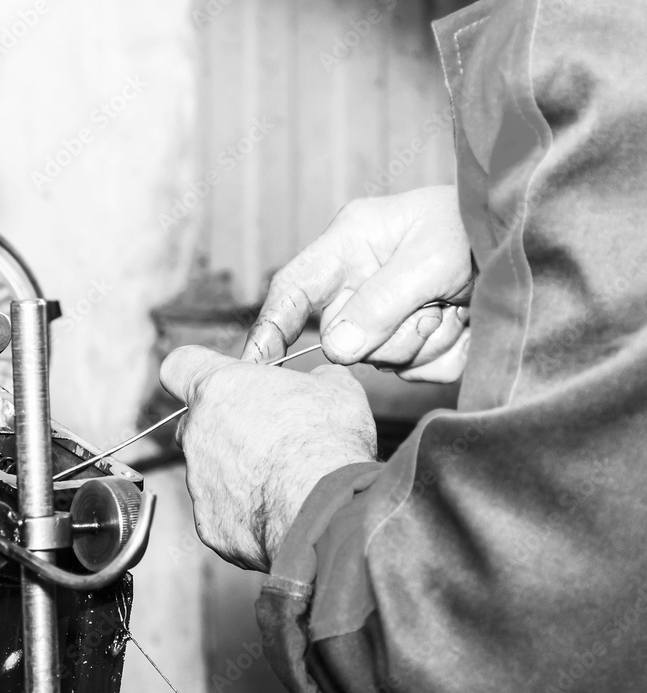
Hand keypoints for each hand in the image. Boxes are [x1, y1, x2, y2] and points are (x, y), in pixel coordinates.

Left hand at [159, 346, 375, 571]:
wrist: (327, 509)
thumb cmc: (328, 442)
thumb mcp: (336, 389)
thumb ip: (315, 379)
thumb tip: (323, 380)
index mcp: (219, 389)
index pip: (178, 366)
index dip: (195, 370)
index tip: (216, 379)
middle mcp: (197, 433)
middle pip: (193, 423)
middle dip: (221, 427)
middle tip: (263, 434)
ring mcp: (198, 482)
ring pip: (207, 471)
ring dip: (237, 472)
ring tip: (282, 480)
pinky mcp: (209, 524)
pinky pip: (221, 513)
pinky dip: (245, 512)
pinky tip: (278, 510)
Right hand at [243, 185, 473, 382]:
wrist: (532, 243)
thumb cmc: (477, 227)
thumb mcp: (430, 256)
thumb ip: (381, 301)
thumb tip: (337, 348)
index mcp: (349, 246)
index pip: (293, 289)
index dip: (269, 326)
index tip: (254, 365)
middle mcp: (360, 284)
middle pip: (344, 339)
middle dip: (392, 332)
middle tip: (436, 303)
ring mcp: (386, 317)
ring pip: (383, 359)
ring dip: (426, 340)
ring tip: (456, 305)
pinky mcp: (416, 342)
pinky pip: (418, 371)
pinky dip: (447, 353)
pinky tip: (466, 321)